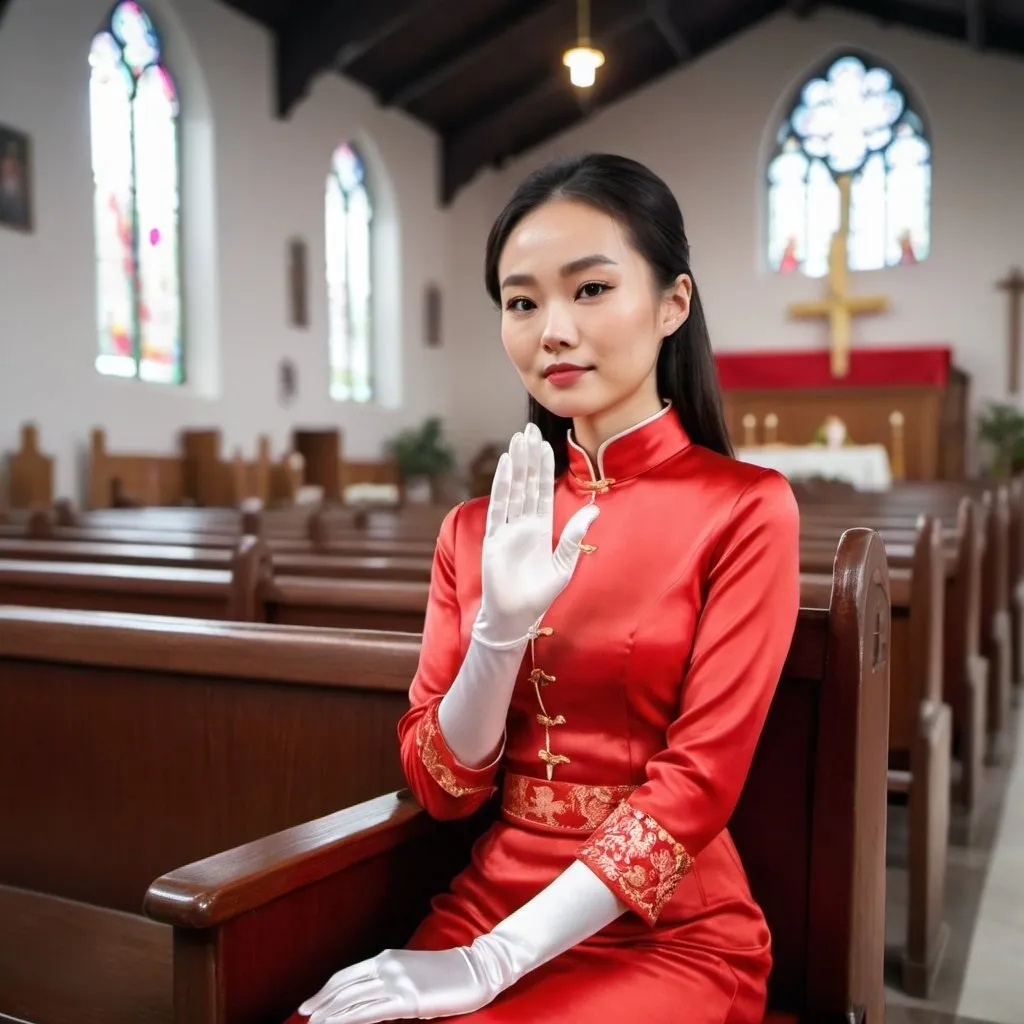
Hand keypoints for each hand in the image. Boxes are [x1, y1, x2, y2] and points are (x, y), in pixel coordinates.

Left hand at [296, 945, 499, 1023]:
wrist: (476, 969)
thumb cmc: (447, 974)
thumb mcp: (413, 971)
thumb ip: (390, 979)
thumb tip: (371, 995)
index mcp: (387, 957)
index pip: (347, 975)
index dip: (327, 989)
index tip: (312, 1003)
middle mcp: (387, 965)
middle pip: (344, 986)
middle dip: (321, 1002)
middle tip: (303, 1014)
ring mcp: (396, 981)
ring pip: (353, 999)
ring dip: (331, 1013)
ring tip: (314, 1023)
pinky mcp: (407, 999)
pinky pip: (370, 1011)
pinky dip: (349, 1018)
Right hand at [474, 423, 599, 645]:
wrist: (515, 616)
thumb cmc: (540, 594)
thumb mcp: (565, 565)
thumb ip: (575, 536)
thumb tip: (595, 509)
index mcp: (542, 528)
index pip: (543, 490)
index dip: (544, 467)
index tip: (545, 443)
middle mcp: (524, 523)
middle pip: (527, 482)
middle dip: (528, 456)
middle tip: (528, 429)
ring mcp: (508, 528)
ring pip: (513, 489)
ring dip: (516, 464)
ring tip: (518, 439)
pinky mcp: (495, 538)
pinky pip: (499, 506)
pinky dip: (502, 485)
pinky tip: (505, 466)